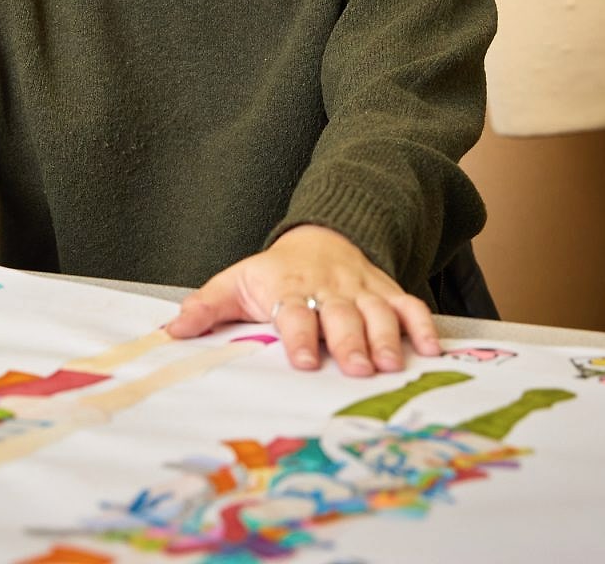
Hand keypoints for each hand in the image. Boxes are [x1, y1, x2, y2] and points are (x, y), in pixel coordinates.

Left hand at [163, 225, 439, 374]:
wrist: (320, 236)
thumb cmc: (273, 272)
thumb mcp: (235, 282)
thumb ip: (207, 308)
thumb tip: (172, 331)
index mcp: (288, 287)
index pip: (293, 311)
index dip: (299, 334)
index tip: (303, 360)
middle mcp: (328, 288)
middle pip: (340, 314)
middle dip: (349, 340)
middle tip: (356, 368)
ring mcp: (361, 289)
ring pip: (377, 311)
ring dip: (385, 337)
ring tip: (389, 366)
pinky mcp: (386, 290)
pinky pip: (409, 304)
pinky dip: (422, 325)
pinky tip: (431, 349)